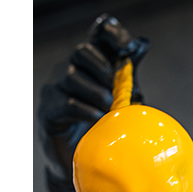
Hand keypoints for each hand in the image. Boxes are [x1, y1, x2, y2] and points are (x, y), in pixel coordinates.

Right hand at [38, 13, 149, 191]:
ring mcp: (56, 88)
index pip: (98, 36)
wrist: (81, 157)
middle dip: (102, 66)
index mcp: (92, 64)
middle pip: (82, 51)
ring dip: (97, 92)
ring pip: (72, 77)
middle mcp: (70, 70)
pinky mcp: (50, 110)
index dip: (113, 34)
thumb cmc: (104, 124)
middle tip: (115, 86)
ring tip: (109, 108)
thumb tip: (143, 43)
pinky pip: (67, 103)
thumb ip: (129, 75)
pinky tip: (98, 118)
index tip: (131, 47)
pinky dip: (87, 110)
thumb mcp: (122, 98)